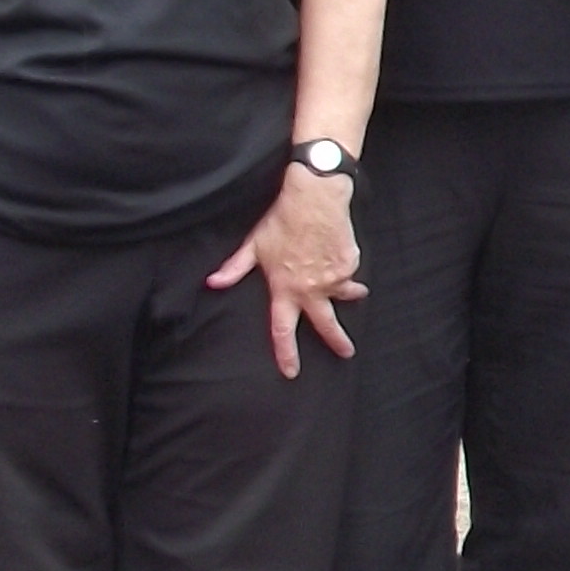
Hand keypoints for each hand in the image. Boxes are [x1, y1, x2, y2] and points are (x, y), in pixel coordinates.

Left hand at [211, 165, 364, 375]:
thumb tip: (213, 282)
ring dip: (351, 295)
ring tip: (356, 294)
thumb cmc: (282, 220)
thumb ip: (234, 268)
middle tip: (346, 353)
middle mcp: (311, 288)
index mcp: (285, 289)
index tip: (292, 372)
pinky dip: (347, 268)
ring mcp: (334, 277)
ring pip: (345, 294)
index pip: (283, 330)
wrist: (315, 198)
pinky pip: (350, 272)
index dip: (286, 353)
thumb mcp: (254, 245)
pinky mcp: (350, 263)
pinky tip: (342, 256)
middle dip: (337, 342)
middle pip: (326, 324)